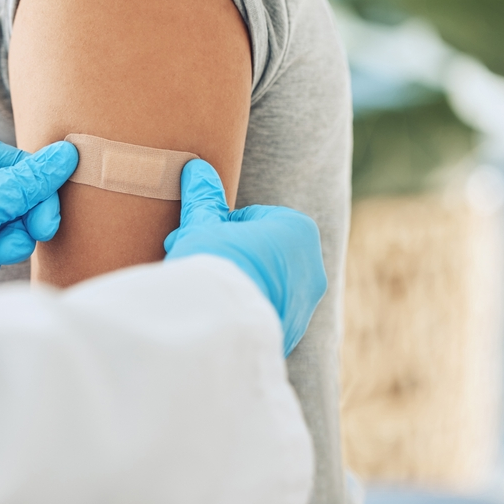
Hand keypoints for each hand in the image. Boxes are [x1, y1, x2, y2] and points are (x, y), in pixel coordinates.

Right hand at [164, 160, 327, 354]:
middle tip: (192, 261)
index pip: (251, 218)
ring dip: (234, 284)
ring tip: (200, 290)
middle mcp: (311, 268)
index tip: (196, 237)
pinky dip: (239, 312)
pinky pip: (260, 315)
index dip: (217, 226)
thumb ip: (203, 198)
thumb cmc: (215, 264)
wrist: (219, 327)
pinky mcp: (289, 334)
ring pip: (260, 284)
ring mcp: (303, 306)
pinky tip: (212, 314)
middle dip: (226, 255)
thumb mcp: (203, 225)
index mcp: (298, 231)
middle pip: (258, 252)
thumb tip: (196, 169)